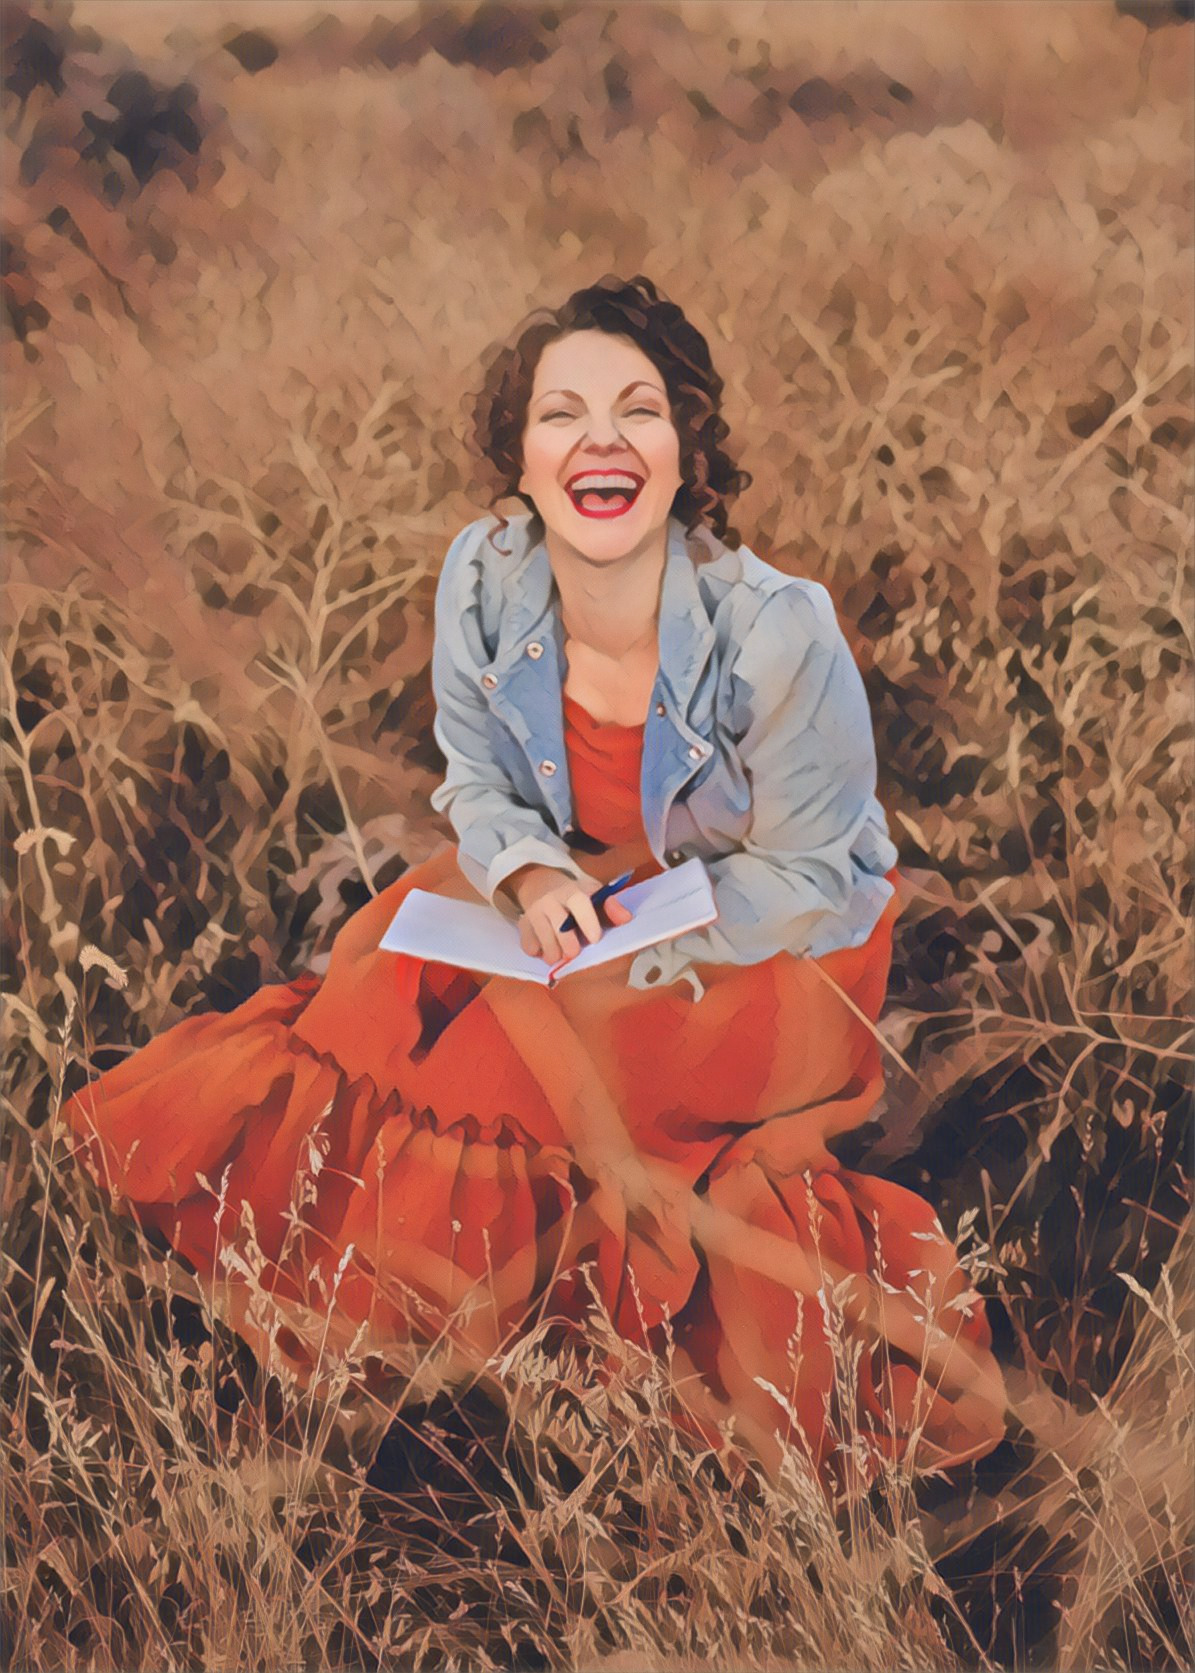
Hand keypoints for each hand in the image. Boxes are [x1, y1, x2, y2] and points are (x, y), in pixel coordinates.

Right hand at [505, 865, 633, 963]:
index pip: (579, 902)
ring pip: (543, 939)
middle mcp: (550, 900)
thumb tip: (626, 918)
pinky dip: (539, 952)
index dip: (588, 921)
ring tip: (561, 955)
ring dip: (554, 953)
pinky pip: (529, 946)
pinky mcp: (523, 926)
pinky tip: (545, 949)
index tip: (595, 939)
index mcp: (572, 891)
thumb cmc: (574, 896)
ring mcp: (533, 913)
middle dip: (569, 944)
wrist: (539, 884)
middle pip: (559, 926)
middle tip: (574, 954)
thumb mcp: (593, 894)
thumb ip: (610, 907)